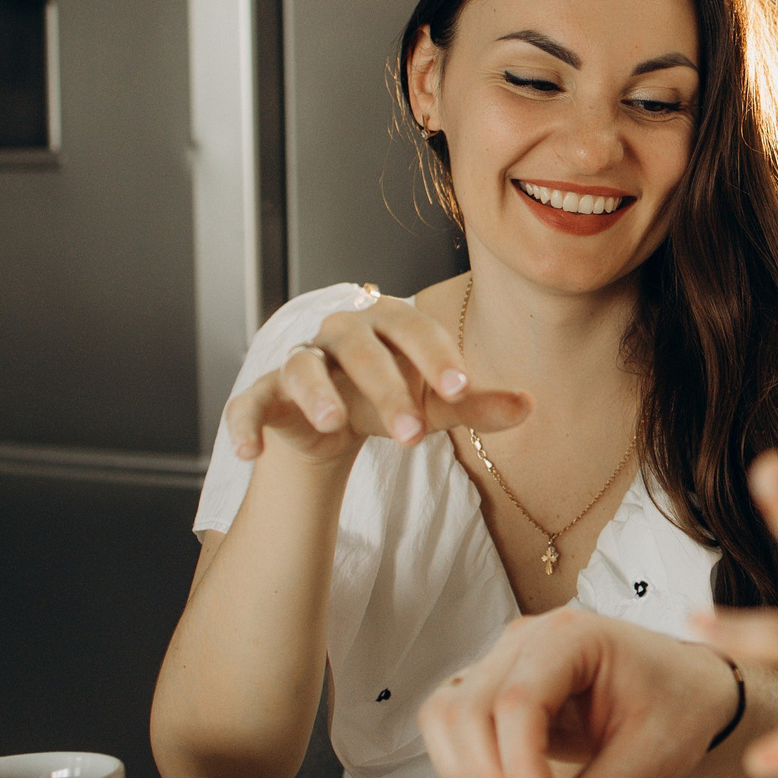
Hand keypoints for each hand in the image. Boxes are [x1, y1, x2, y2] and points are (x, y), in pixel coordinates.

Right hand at [223, 290, 530, 466]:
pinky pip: (250, 403)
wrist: (330, 422)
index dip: (435, 356)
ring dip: (316, 395)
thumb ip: (475, 404)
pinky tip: (250, 453)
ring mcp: (298, 363)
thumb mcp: (434, 403)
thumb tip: (531, 406)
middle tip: (414, 434)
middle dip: (387, 389)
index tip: (462, 389)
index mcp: (385, 324)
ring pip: (303, 368)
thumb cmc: (389, 398)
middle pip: (361, 350)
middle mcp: (339, 335)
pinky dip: (246, 423)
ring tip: (333, 424)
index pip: (413, 328)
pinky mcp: (265, 395)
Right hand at [420, 610, 739, 777]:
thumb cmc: (676, 700)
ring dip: (470, 773)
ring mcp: (504, 661)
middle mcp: (527, 640)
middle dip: (491, 777)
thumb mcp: (651, 752)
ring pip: (446, 715)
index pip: (518, 700)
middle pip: (468, 708)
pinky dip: (464, 764)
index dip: (518, 765)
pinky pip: (450, 722)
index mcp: (573, 637)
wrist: (685, 687)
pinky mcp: (493, 687)